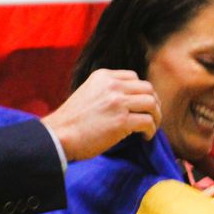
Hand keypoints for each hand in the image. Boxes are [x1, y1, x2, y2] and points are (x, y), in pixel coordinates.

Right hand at [42, 69, 161, 161]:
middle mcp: (112, 86)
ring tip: (151, 127)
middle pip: (147, 89)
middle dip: (154, 103)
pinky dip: (151, 130)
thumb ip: (108, 91)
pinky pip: (148, 122)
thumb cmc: (72, 121)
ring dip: (156, 117)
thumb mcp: (89, 93)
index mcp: (103, 76)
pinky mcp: (121, 121)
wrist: (57, 136)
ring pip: (151, 104)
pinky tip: (145, 137)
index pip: (134, 77)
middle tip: (152, 117)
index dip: (142, 92)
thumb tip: (132, 100)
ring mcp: (117, 102)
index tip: (141, 105)